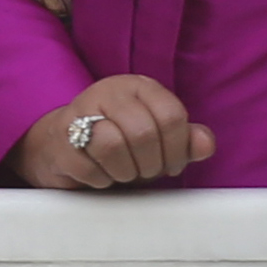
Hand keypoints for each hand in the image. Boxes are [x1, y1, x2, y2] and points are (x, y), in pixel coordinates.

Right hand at [13, 75, 214, 190]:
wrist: (61, 147)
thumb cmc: (119, 143)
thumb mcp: (158, 139)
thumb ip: (185, 140)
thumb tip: (205, 145)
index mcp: (138, 87)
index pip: (171, 116)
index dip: (178, 149)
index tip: (172, 163)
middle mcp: (108, 92)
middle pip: (143, 133)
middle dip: (151, 164)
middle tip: (147, 172)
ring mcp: (79, 112)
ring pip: (113, 146)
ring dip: (126, 172)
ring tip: (125, 173)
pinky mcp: (60, 139)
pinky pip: (89, 166)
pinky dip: (102, 180)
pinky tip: (102, 175)